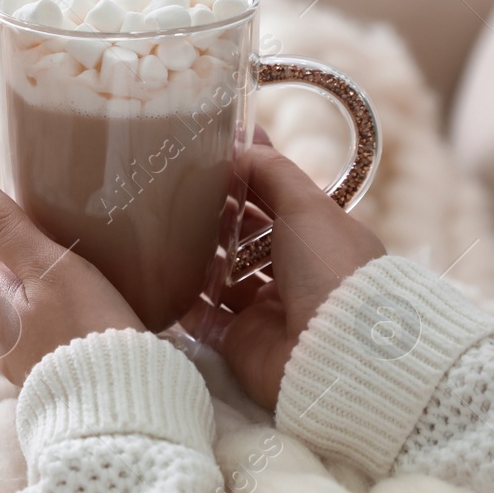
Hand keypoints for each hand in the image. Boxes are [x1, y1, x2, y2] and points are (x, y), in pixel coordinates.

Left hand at [0, 166, 144, 384]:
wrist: (124, 413)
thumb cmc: (85, 332)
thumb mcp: (48, 268)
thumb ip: (5, 226)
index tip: (23, 218)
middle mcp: (3, 342)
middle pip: (2, 293)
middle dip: (20, 270)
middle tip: (54, 246)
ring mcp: (30, 370)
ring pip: (27, 322)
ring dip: (42, 303)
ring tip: (75, 284)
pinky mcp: (61, 389)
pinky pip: (53, 349)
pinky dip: (63, 331)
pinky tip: (88, 329)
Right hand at [179, 132, 385, 409]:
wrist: (336, 350)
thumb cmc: (330, 268)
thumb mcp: (308, 205)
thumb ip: (272, 171)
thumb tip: (241, 142)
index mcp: (320, 239)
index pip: (277, 201)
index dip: (247, 179)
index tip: (208, 157)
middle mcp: (295, 275)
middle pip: (244, 240)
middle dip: (214, 218)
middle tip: (172, 193)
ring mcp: (266, 311)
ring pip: (220, 277)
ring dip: (195, 258)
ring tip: (159, 231)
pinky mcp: (241, 343)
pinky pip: (203, 319)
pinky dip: (183, 302)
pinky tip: (157, 277)